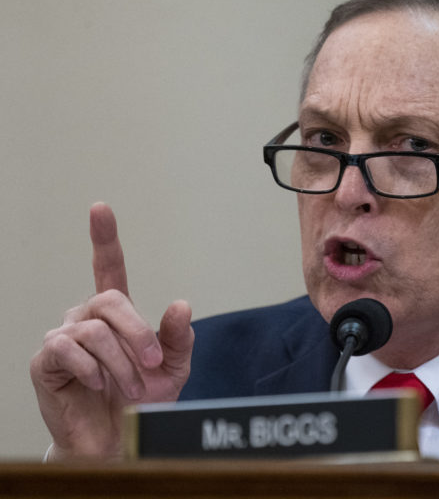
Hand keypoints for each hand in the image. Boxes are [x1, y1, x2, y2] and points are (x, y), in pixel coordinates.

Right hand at [30, 203, 193, 459]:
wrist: (118, 440)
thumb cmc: (143, 400)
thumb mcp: (173, 368)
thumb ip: (178, 337)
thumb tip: (179, 303)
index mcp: (116, 314)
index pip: (109, 267)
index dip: (104, 237)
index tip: (100, 208)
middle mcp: (86, 318)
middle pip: (110, 300)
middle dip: (138, 332)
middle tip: (153, 362)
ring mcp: (63, 338)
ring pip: (94, 331)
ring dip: (121, 362)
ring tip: (129, 386)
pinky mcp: (46, 361)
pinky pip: (69, 351)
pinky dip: (93, 370)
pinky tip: (99, 385)